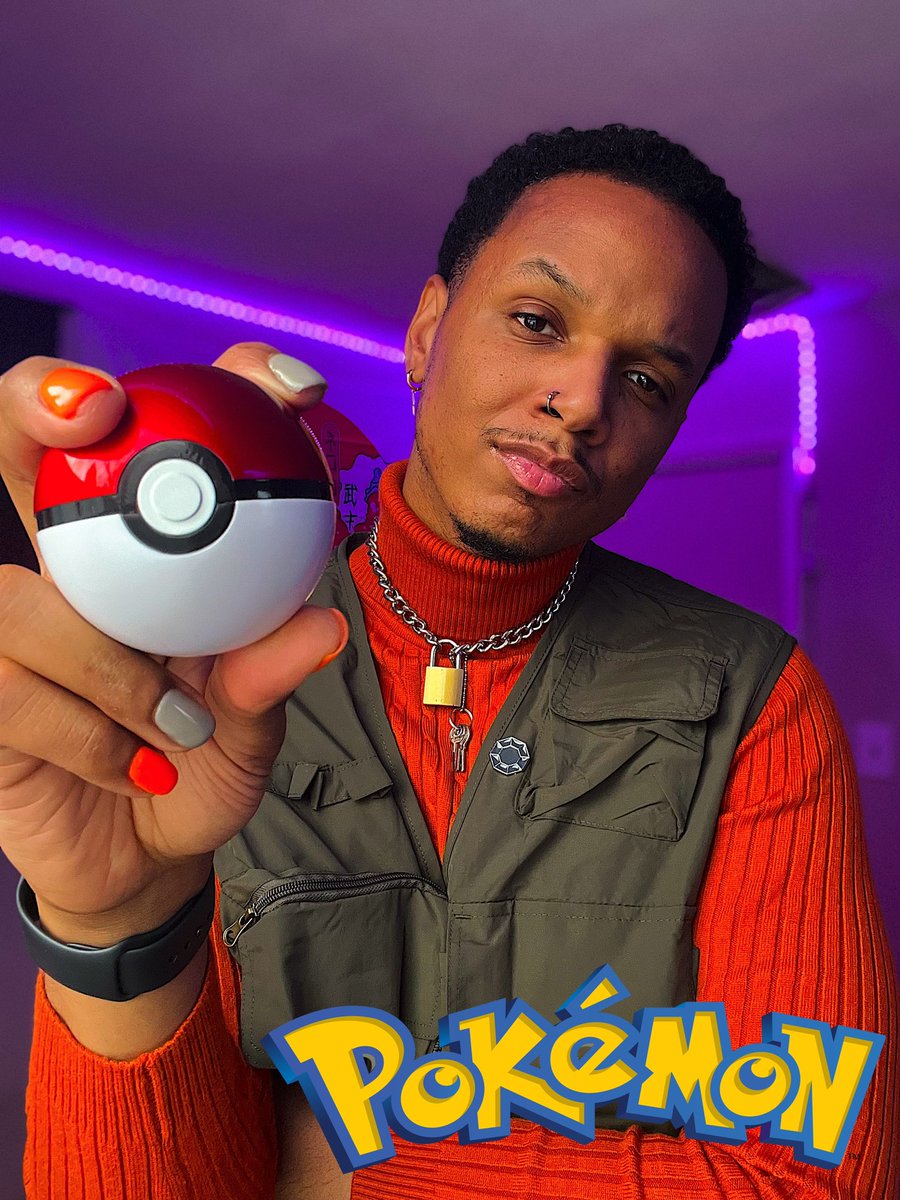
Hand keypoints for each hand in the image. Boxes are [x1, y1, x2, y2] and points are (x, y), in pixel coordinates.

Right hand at [0, 343, 344, 939]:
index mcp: (143, 553)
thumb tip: (320, 625)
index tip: (288, 388)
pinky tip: (136, 768)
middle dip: (32, 404)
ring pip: (18, 598)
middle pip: (16, 448)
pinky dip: (85, 733)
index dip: (217, 387)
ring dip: (105, 666)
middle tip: (87, 407)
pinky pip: (9, 687)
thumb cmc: (198, 763)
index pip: (161, 437)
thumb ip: (268, 673)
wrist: (142, 856)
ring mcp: (8, 625)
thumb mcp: (251, 721)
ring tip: (175, 726)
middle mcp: (66, 566)